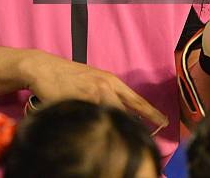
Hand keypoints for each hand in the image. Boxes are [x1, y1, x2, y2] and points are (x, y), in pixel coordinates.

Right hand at [21, 50, 167, 129]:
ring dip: (116, 128)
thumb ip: (107, 92)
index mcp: (110, 80)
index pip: (136, 100)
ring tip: (122, 141)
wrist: (45, 68)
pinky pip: (91, 119)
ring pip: (110, 116)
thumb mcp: (93, 79)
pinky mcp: (77, 102)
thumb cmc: (69, 74)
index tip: (165, 122)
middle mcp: (104, 86)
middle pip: (126, 112)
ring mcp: (91, 95)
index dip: (151, 113)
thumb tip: (120, 110)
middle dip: (135, 127)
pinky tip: (98, 135)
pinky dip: (97, 128)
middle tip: (144, 140)